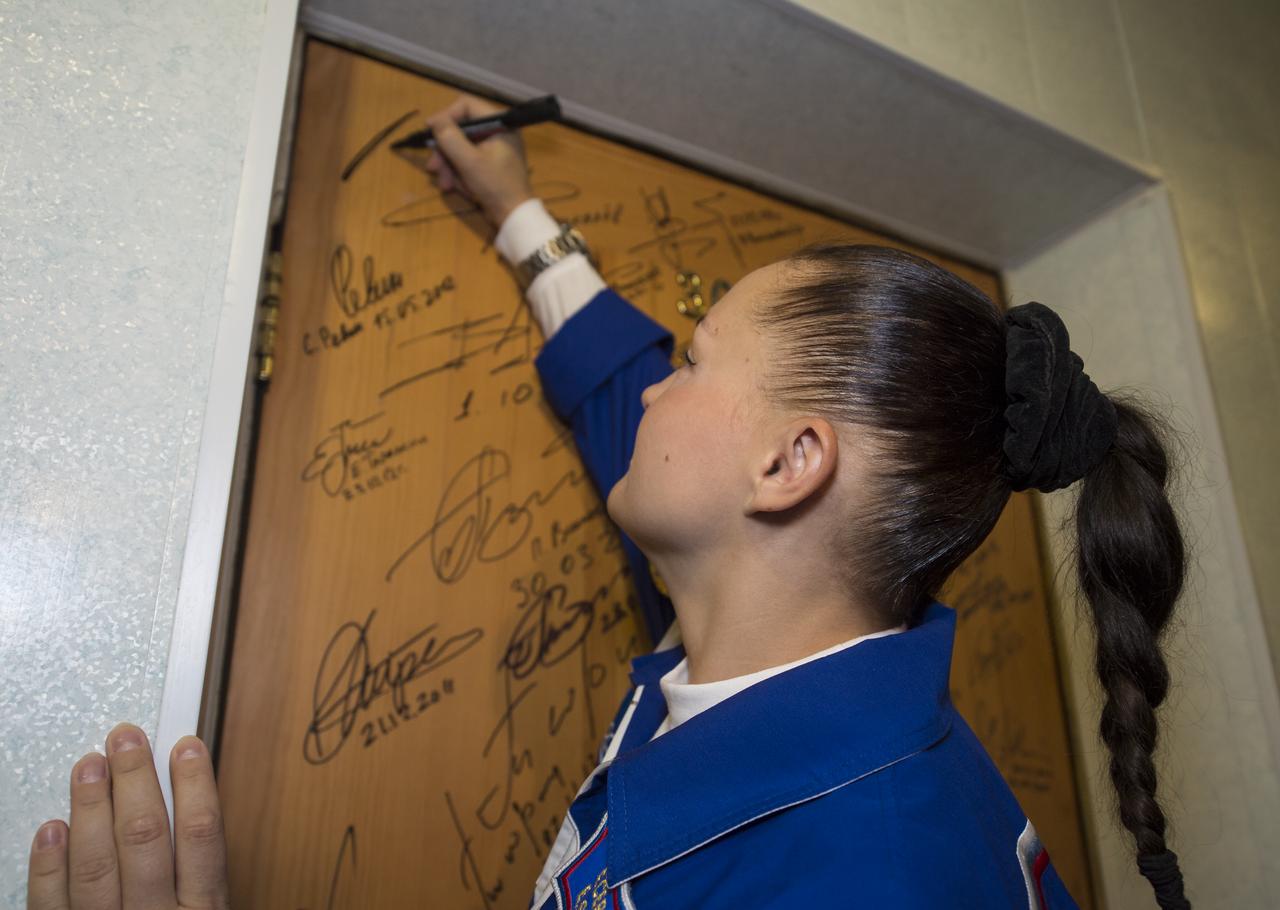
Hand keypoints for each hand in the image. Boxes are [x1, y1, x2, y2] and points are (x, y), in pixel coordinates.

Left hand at [27, 723, 229, 909]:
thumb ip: (198, 868)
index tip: (186, 747)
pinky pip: (52, 903)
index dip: (194, 784)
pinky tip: (54, 828)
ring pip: (96, 864)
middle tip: (126, 739)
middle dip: (134, 780)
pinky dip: (50, 865)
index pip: (201, 834)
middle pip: (144, 838)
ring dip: (91, 807)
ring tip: (89, 766)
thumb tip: (186, 798)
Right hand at [422, 93, 534, 227]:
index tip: (430, 131)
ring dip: (448, 166)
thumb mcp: (469, 161)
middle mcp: (497, 132)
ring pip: (460, 148)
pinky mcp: (488, 165)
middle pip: (460, 130)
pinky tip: (455, 188)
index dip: (445, 116)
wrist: (513, 217)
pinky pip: (466, 161)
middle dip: (444, 151)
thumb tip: (435, 121)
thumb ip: (450, 138)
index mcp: (499, 124)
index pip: (466, 106)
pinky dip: (458, 174)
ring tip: (445, 185)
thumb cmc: (495, 186)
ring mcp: (493, 149)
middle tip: (433, 168)